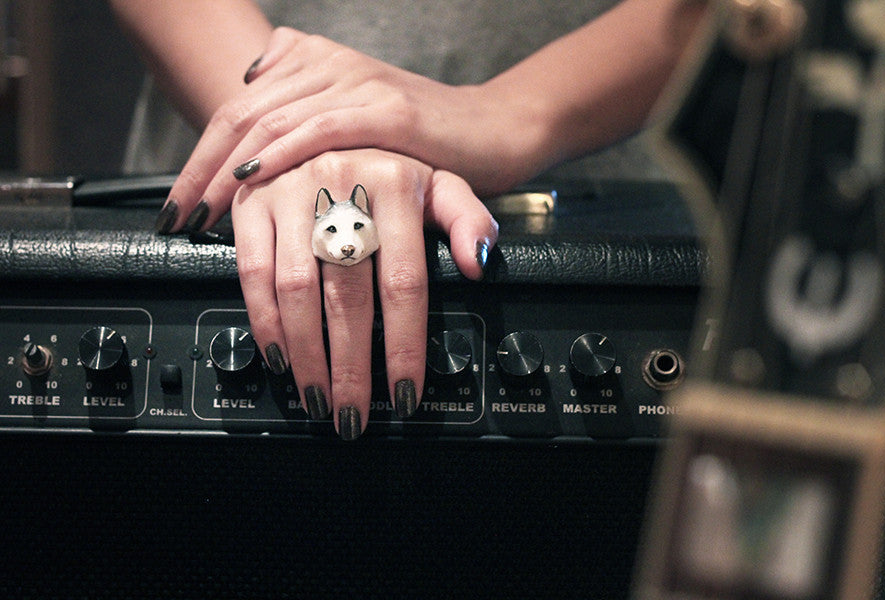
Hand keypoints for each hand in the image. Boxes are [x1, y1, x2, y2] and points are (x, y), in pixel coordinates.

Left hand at [157, 27, 545, 233]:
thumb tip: (253, 76)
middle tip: (175, 216)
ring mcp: (358, 86)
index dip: (200, 156)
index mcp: (318, 66)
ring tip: (200, 213)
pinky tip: (252, 179)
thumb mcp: (360, 112)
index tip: (179, 202)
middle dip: (200, 170)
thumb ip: (309, 95)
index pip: (241, 108)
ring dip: (226, 171)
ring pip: (272, 123)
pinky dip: (281, 155)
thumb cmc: (427, 140)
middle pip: (243, 116)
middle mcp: (331, 68)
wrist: (495, 130)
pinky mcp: (387, 111)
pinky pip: (320, 129)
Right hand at [231, 149, 497, 439]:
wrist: (325, 116)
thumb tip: (480, 261)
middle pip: (348, 295)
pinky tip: (280, 355)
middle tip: (352, 413)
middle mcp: (341, 182)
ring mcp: (291, 191)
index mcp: (396, 182)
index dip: (404, 345)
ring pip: (298, 290)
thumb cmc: (389, 162)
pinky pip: (252, 270)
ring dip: (306, 354)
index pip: (404, 281)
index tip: (404, 391)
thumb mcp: (439, 178)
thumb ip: (466, 218)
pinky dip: (264, 319)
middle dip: (351, 365)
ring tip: (318, 397)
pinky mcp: (252, 201)